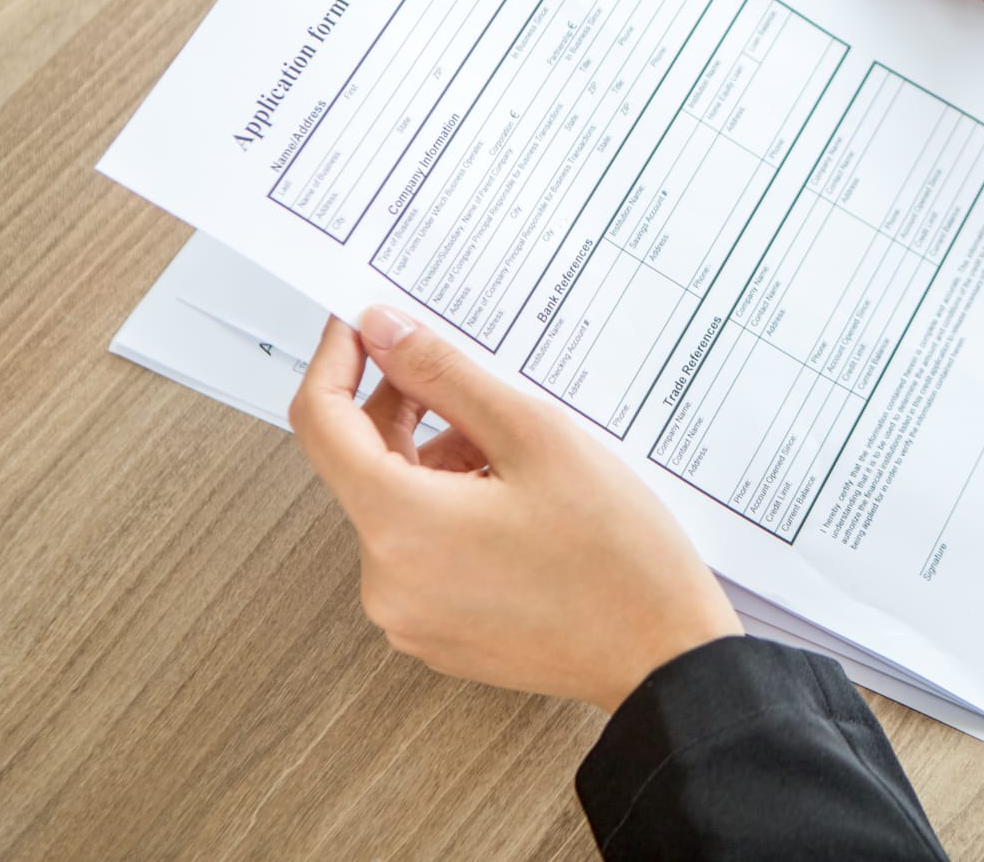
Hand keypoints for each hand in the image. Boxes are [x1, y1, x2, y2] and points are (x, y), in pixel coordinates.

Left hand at [289, 307, 740, 711]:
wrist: (663, 654)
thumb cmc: (616, 556)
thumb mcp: (535, 436)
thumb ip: (447, 376)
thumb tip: (386, 333)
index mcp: (400, 525)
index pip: (321, 421)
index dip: (337, 359)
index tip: (361, 329)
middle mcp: (387, 580)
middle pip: (362, 465)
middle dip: (406, 411)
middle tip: (463, 379)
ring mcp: (409, 615)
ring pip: (396, 508)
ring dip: (437, 463)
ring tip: (513, 451)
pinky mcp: (436, 633)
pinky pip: (418, 553)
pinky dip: (449, 512)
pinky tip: (513, 499)